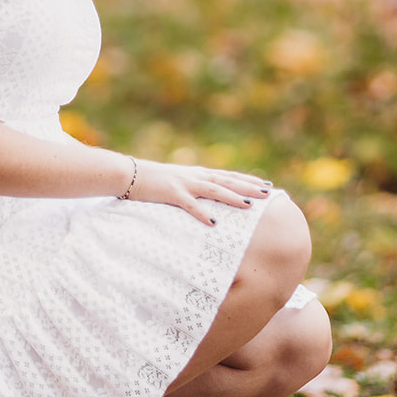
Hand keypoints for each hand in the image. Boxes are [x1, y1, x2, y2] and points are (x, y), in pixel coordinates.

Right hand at [126, 159, 271, 225]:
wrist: (128, 174)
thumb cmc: (153, 181)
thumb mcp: (178, 182)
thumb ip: (193, 187)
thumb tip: (209, 199)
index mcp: (197, 173)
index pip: (228, 176)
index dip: (248, 180)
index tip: (266, 186)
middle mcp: (195, 176)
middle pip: (227, 180)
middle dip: (248, 187)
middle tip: (268, 194)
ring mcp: (184, 183)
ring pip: (214, 190)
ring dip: (232, 197)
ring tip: (249, 205)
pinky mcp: (171, 193)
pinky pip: (190, 205)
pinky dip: (202, 213)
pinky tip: (214, 223)